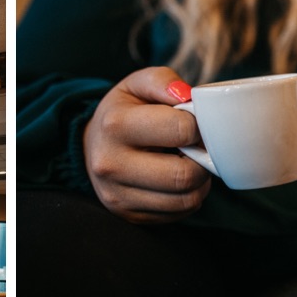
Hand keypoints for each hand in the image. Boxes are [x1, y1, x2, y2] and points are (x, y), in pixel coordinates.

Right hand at [84, 66, 211, 222]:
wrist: (92, 146)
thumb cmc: (124, 112)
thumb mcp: (137, 85)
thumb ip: (164, 81)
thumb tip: (188, 96)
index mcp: (116, 125)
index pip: (181, 130)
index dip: (199, 126)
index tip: (196, 124)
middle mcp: (111, 164)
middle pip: (185, 174)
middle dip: (204, 160)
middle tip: (199, 147)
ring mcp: (118, 195)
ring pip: (187, 199)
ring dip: (201, 182)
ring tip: (191, 162)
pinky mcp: (129, 215)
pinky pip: (180, 212)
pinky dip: (189, 197)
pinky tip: (179, 179)